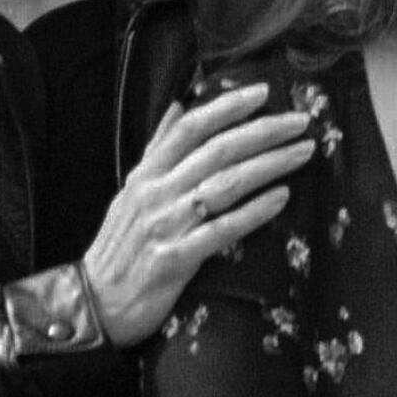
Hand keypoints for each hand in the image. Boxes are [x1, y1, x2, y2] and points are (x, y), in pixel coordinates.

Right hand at [81, 82, 314, 346]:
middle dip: (264, 132)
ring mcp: (166, 225)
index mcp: (146, 174)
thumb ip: (157, 148)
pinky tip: (282, 198)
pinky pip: (222, 230)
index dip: (228, 107)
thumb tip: (179, 106)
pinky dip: (254, 212)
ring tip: (303, 152)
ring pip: (226, 184)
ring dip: (270, 165)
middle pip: (218, 150)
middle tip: (301, 122)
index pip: (191, 128)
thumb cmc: (118, 246)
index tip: (264, 93)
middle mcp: (156, 193)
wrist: (92, 304)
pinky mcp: (176, 259)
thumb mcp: (131, 191)